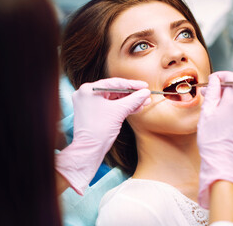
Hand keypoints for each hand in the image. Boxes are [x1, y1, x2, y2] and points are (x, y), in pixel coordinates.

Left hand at [55, 77, 150, 194]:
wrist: (89, 150)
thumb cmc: (99, 130)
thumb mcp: (119, 111)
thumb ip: (134, 99)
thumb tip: (145, 93)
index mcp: (88, 90)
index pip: (115, 83)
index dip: (132, 84)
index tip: (144, 86)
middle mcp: (86, 94)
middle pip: (114, 90)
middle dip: (132, 94)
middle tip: (145, 95)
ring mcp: (89, 103)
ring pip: (113, 99)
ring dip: (129, 101)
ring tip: (144, 102)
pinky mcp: (93, 112)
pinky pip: (110, 106)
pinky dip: (122, 107)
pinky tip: (136, 108)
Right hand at [197, 71, 232, 208]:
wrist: (223, 160)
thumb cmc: (212, 138)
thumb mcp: (207, 112)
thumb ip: (213, 92)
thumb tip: (215, 79)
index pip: (230, 80)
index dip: (220, 78)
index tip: (212, 80)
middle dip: (223, 90)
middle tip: (209, 94)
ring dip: (229, 100)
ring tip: (215, 108)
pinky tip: (223, 119)